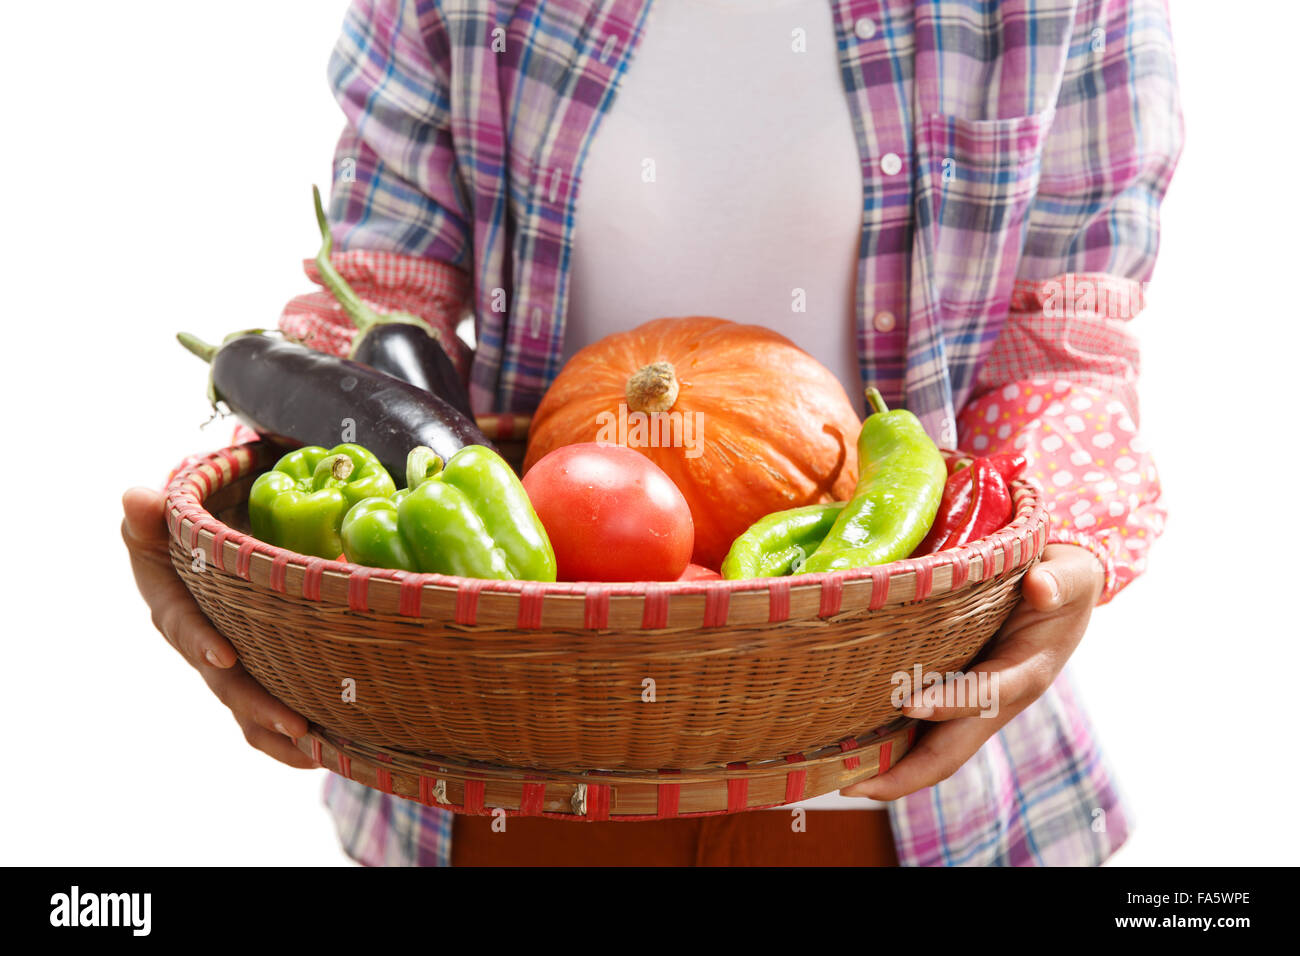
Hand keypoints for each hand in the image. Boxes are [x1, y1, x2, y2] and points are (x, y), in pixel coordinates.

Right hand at [121, 486, 317, 768]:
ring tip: (319, 751)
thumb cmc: (182, 538)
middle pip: (227, 684)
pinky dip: (290, 743)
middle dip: (258, 706)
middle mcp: (202, 648)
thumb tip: (136, 497)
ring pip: (247, 712)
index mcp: (176, 611)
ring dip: (279, 735)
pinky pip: (265, 719)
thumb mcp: (162, 523)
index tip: (225, 656)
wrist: (202, 558)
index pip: (186, 629)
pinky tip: (324, 755)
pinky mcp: (256, 679)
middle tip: (296, 724)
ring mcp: (229, 670)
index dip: (202, 642)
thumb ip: (150, 517)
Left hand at [841, 543, 1104, 799]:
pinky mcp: (960, 700)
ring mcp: (977, 707)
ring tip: (841, 779)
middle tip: (853, 787)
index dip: (950, 702)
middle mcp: (998, 701)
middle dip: (907, 774)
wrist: (1065, 593)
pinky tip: (854, 750)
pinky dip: (894, 748)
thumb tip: (1040, 586)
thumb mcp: (1071, 574)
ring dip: (894, 771)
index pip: (985, 694)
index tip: (909, 705)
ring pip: (936, 750)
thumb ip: (1059, 580)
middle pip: (953, 750)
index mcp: (1026, 672)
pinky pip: (927, 734)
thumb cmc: (1063, 581)